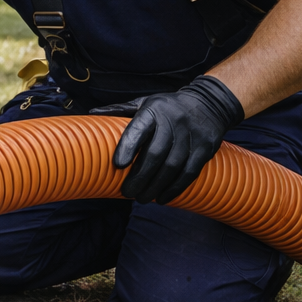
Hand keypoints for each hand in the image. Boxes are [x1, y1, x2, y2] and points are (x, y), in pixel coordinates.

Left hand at [89, 75, 244, 203]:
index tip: (118, 165)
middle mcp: (173, 122)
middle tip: (127, 192)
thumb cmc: (168, 107)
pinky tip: (162, 198)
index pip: (139, 129)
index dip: (128, 147)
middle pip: (156, 154)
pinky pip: (189, 173)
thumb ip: (120, 110)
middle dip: (140, 177)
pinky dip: (175, 188)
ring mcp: (191, 136)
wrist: (210, 103)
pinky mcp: (204, 149)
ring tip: (142, 198)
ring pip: (172, 167)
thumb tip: (91, 112)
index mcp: (154, 111)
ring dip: (156, 187)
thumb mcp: (145, 102)